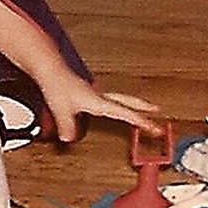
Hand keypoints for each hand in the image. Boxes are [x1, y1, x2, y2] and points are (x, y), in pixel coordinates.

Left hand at [36, 67, 162, 142]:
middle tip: (157, 110)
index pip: (127, 114)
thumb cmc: (58, 85)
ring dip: (129, 103)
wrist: (49, 69)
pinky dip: (112, 102)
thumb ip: (67, 127)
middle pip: (127, 101)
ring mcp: (93, 92)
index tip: (157, 129)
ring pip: (117, 98)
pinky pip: (104, 98)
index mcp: (100, 102)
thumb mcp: (62, 111)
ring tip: (138, 108)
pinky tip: (105, 105)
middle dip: (143, 106)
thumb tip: (69, 138)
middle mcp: (99, 97)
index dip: (143, 122)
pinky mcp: (85, 90)